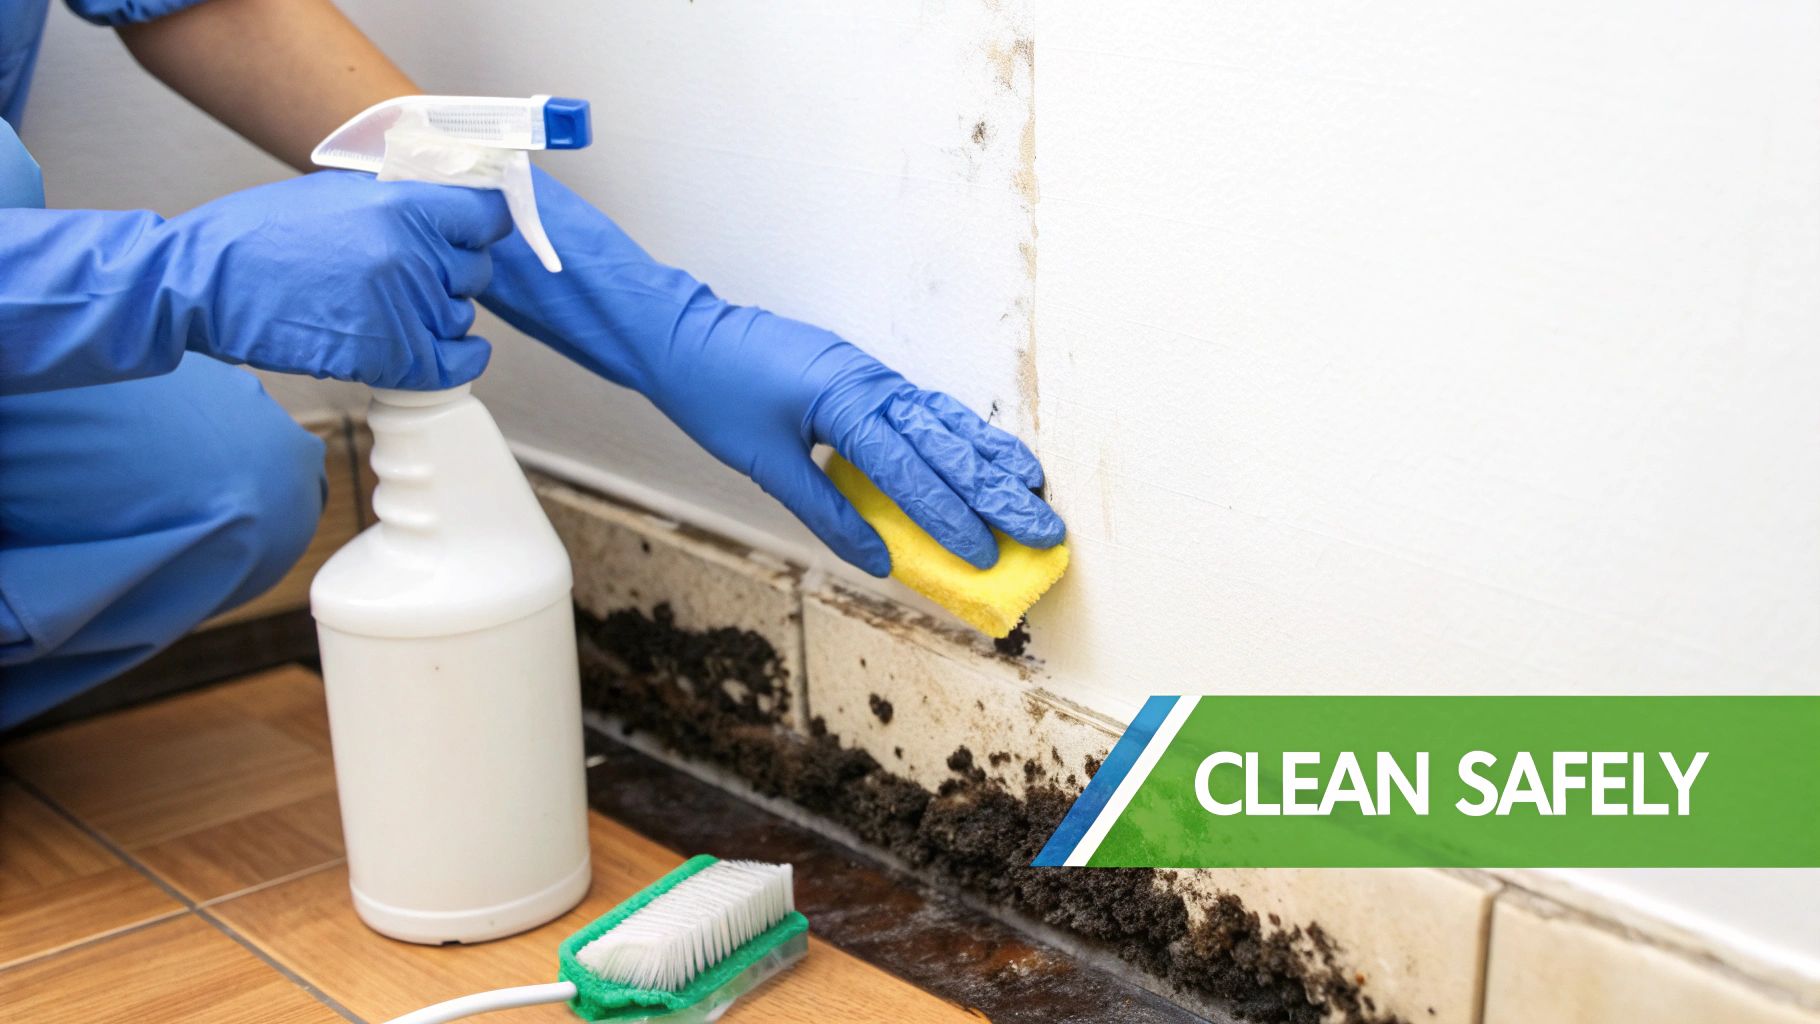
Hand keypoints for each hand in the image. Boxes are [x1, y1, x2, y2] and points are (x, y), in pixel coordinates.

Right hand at [161, 171, 511, 388]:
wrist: (206, 283)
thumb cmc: (263, 235)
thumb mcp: (338, 192)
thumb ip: (399, 200)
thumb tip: (450, 206)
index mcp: (402, 205)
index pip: (487, 216)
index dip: (481, 226)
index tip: (471, 234)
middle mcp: (413, 255)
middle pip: (476, 270)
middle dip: (452, 273)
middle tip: (413, 275)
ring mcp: (405, 308)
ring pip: (460, 316)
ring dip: (438, 316)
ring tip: (393, 308)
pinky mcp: (391, 356)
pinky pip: (457, 364)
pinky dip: (459, 361)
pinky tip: (446, 352)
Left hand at [481, 169, 1064, 574]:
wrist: (683, 334)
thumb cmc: (713, 392)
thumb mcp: (763, 461)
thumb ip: (824, 510)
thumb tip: (876, 558)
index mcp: (844, 402)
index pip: (909, 471)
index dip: (948, 517)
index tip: (982, 555)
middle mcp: (871, 383)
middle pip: (946, 445)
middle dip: (995, 493)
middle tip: (1042, 529)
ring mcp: (873, 375)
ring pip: (946, 421)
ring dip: (991, 458)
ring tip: (1034, 489)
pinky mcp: (866, 376)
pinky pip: (926, 409)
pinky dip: (961, 434)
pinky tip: (985, 454)